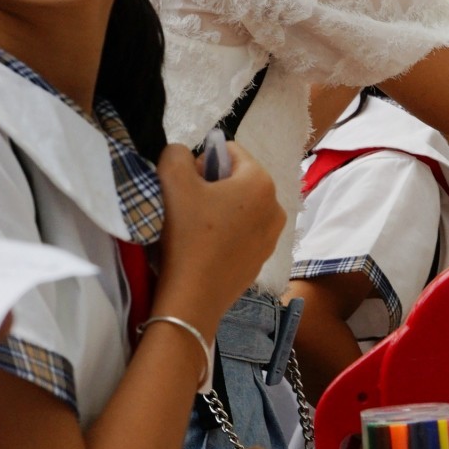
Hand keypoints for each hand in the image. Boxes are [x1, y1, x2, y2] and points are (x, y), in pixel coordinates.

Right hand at [151, 142, 282, 334]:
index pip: (229, 151)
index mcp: (261, 182)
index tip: (188, 185)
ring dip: (219, 210)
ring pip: (240, 207)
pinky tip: (205, 248)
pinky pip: (242, 233)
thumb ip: (176, 154)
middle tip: (189, 206)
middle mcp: (276, 207)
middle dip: (212, 185)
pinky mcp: (262, 260)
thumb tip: (185, 156)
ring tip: (196, 229)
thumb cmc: (186, 234)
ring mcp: (272, 237)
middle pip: (238, 179)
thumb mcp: (172, 181)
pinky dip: (225, 233)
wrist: (192, 297)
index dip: (203, 161)